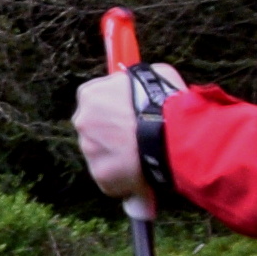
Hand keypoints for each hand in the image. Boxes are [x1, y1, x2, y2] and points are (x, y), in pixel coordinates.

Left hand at [70, 67, 153, 204]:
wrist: (174, 134)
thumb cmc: (166, 102)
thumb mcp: (155, 76)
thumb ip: (137, 82)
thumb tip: (137, 85)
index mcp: (90, 95)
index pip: (95, 101)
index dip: (114, 109)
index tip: (129, 115)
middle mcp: (82, 121)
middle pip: (95, 130)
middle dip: (113, 135)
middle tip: (138, 139)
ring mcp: (89, 150)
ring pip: (103, 155)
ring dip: (119, 158)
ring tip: (146, 157)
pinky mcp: (101, 175)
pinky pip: (111, 178)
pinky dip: (125, 179)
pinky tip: (145, 174)